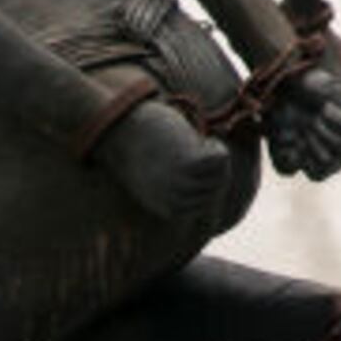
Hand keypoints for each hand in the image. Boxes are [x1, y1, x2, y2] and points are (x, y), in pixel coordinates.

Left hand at [93, 94, 229, 222]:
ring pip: (221, 176)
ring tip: (207, 144)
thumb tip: (211, 187)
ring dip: (219, 160)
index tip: (203, 168)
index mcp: (166, 209)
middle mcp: (174, 200)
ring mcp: (181, 183)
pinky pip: (220, 160)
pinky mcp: (188, 163)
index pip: (206, 208)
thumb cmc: (138, 151)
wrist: (119, 131)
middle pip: (216, 192)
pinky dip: (217, 148)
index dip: (211, 185)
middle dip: (218, 172)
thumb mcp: (157, 177)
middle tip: (206, 152)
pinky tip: (206, 139)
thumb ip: (178, 187)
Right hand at [261, 63, 340, 179]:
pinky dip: (333, 114)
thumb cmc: (286, 116)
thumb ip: (284, 163)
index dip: (302, 156)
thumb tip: (297, 163)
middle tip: (307, 125)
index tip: (297, 140)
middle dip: (313, 142)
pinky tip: (327, 107)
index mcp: (327, 163)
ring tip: (317, 117)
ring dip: (323, 129)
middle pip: (331, 161)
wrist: (293, 86)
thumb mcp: (278, 143)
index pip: (319, 173)